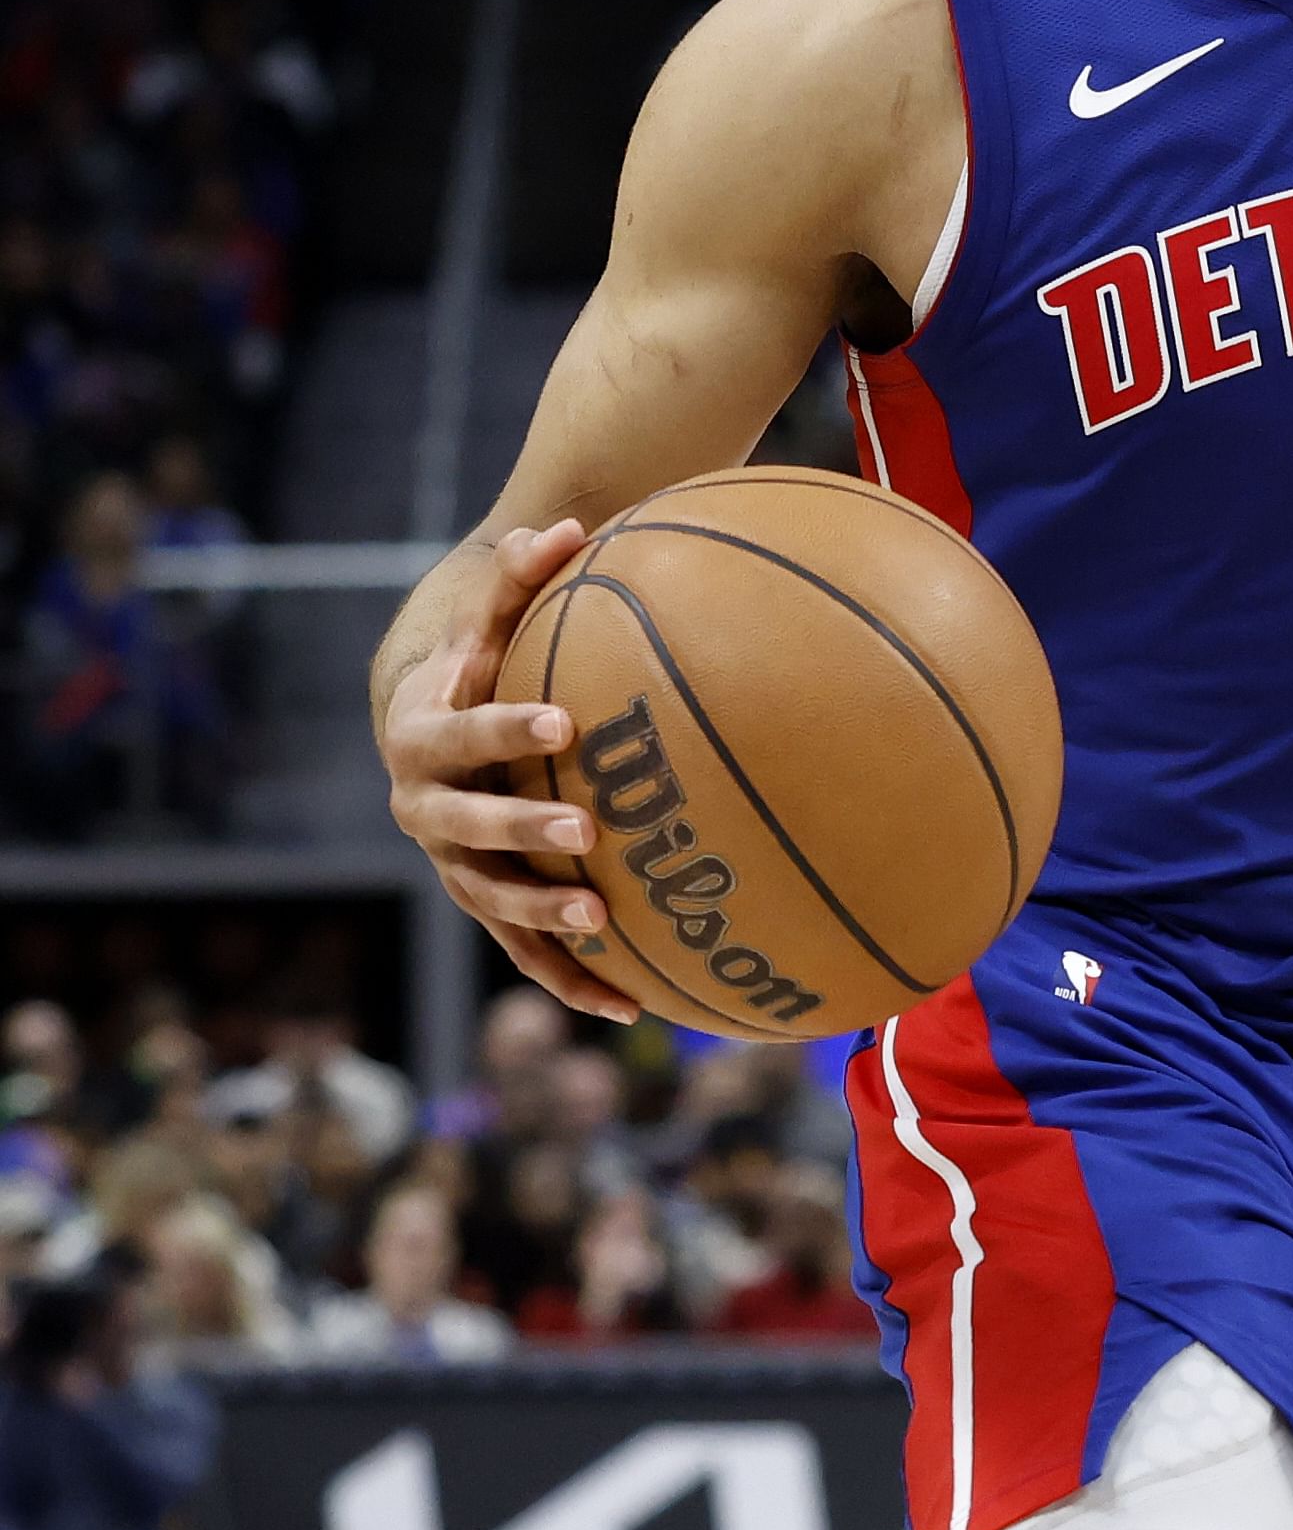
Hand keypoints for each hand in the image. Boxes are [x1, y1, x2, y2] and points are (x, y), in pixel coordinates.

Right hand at [380, 521, 635, 1021]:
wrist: (428, 712)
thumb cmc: (478, 647)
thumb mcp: (489, 607)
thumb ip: (519, 573)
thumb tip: (565, 522)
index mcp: (422, 734)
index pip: (459, 732)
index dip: (504, 727)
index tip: (562, 721)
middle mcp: (423, 806)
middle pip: (465, 827)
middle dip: (522, 831)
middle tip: (585, 833)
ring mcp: (450, 861)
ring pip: (489, 900)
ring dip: (541, 918)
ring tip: (601, 924)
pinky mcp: (486, 899)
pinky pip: (523, 949)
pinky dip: (571, 978)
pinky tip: (634, 1006)